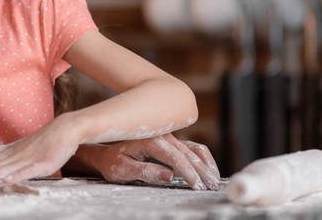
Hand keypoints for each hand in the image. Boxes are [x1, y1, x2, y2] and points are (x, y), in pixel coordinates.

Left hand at [0, 118, 78, 184]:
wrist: (64, 129)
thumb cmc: (42, 140)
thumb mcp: (17, 146)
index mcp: (12, 152)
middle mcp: (18, 155)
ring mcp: (30, 159)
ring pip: (9, 168)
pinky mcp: (43, 164)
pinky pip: (28, 171)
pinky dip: (18, 175)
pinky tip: (7, 179)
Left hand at [80, 134, 220, 190]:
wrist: (108, 154)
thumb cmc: (113, 163)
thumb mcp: (123, 170)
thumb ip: (145, 172)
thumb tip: (169, 175)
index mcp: (149, 140)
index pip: (175, 157)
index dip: (188, 172)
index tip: (197, 186)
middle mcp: (161, 135)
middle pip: (188, 153)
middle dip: (202, 171)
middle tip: (212, 187)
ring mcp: (168, 137)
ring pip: (194, 148)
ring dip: (206, 164)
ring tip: (215, 181)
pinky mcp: (172, 141)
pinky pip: (192, 147)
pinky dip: (204, 158)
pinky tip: (210, 170)